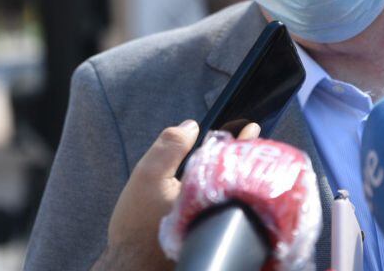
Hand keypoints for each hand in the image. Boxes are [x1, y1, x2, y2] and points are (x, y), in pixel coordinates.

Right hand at [91, 121, 260, 270]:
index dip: (243, 142)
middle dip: (239, 159)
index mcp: (208, 192)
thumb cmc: (137, 222)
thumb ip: (170, 147)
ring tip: (233, 159)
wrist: (131, 264)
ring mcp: (215, 226)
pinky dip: (221, 195)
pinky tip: (213, 187)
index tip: (252, 127)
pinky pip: (221, 210)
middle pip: (235, 178)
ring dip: (232, 176)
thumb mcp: (147, 175)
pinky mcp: (207, 238)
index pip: (233, 161)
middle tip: (246, 140)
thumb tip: (192, 126)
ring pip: (229, 194)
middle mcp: (218, 211)